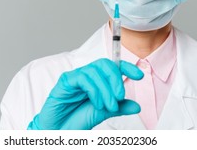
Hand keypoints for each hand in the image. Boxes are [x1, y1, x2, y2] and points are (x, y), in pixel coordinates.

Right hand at [27, 58, 143, 129]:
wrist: (58, 132)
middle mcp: (86, 76)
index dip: (126, 67)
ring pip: (94, 71)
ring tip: (109, 105)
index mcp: (96, 81)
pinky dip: (94, 90)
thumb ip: (118, 108)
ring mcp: (75, 78)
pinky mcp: (65, 81)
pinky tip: (97, 103)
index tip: (138, 75)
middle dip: (116, 78)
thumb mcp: (102, 114)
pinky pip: (82, 77)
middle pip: (104, 64)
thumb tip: (137, 105)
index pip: (112, 67)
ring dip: (106, 88)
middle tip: (120, 96)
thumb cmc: (75, 121)